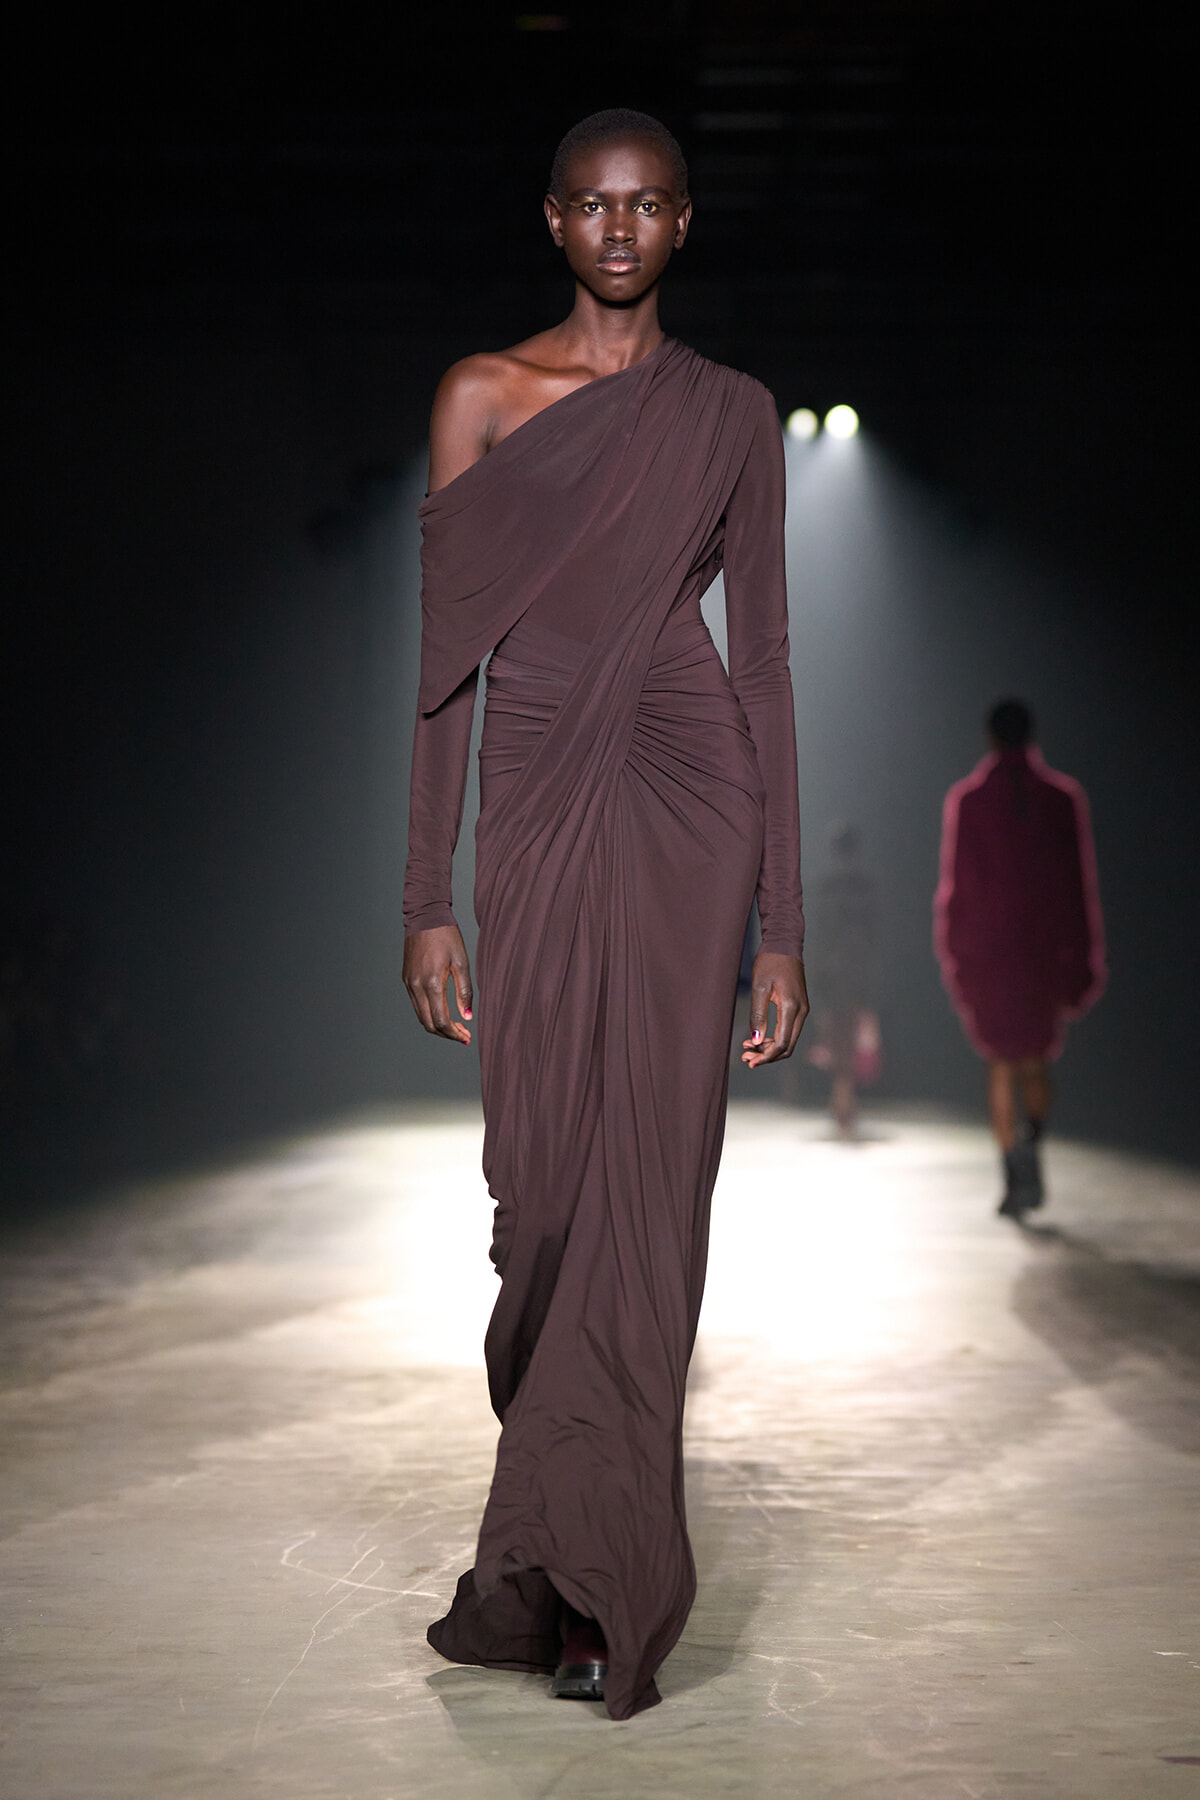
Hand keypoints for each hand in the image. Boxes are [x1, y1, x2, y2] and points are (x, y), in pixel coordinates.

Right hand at [403, 925, 473, 1044]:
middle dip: (447, 1034)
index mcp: (431, 983)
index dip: (454, 1033)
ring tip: (455, 1027)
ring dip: (438, 1025)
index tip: (466, 1037)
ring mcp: (409, 983)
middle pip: (429, 1023)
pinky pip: (416, 1004)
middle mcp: (416, 986)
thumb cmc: (446, 936)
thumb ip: (465, 991)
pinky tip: (442, 1011)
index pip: (441, 1020)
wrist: (425, 917)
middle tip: (463, 1035)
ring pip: (421, 1016)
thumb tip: (467, 1016)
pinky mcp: (406, 979)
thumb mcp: (461, 962)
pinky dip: (429, 1013)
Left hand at [742, 953, 808, 1067]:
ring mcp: (802, 1010)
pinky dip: (774, 1038)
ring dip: (769, 1048)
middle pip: (787, 1046)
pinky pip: (789, 1030)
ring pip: (789, 1040)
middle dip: (767, 1056)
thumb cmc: (770, 962)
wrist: (784, 944)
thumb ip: (758, 1015)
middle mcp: (801, 1011)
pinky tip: (758, 1038)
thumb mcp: (759, 987)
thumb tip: (755, 1041)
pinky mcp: (799, 1007)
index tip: (749, 1061)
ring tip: (747, 1048)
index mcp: (791, 1007)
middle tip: (745, 1057)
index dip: (765, 1056)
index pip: (781, 1043)